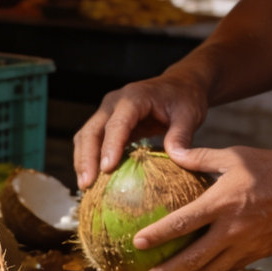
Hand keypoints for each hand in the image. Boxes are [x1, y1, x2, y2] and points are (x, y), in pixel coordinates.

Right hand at [73, 73, 207, 189]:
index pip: (116, 124)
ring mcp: (106, 112)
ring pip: (85, 136)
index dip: (110, 146)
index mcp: (133, 98)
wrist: (178, 85)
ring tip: (85, 186)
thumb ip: (181, 136)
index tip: (106, 169)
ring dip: (82, 161)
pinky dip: (88, 159)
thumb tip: (178, 159)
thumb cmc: (184, 99)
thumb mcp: (189, 115)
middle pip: (91, 131)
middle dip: (86, 158)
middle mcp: (113, 103)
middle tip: (87, 184)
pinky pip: (90, 141)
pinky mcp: (105, 123)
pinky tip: (92, 178)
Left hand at [133, 144, 271, 270]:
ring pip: (213, 270)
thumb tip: (172, 151)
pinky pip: (230, 269)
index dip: (158, 234)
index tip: (137, 242)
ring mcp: (248, 244)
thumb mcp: (235, 156)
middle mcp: (234, 228)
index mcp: (223, 202)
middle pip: (195, 257)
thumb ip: (200, 157)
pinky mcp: (259, 253)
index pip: (184, 222)